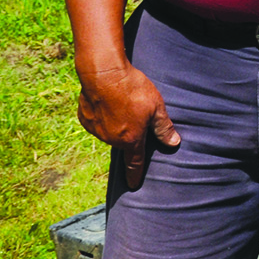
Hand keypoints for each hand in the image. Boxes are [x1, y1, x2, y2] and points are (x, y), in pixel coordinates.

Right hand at [77, 63, 179, 190]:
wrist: (103, 73)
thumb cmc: (133, 89)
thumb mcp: (156, 107)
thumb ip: (163, 128)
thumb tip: (173, 143)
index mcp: (130, 139)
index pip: (134, 163)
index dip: (135, 175)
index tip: (133, 185)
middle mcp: (111, 140)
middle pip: (123, 141)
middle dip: (128, 133)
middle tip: (133, 115)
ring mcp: (96, 130)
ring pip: (109, 131)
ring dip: (116, 123)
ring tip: (122, 103)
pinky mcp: (85, 119)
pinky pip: (97, 121)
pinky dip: (103, 114)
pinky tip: (108, 100)